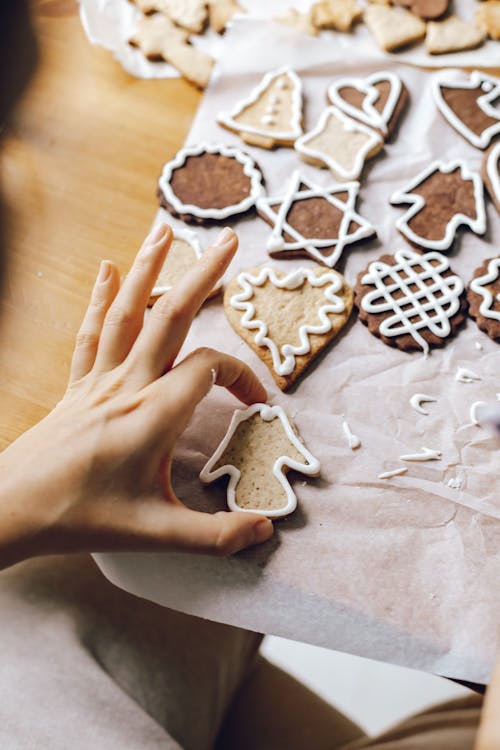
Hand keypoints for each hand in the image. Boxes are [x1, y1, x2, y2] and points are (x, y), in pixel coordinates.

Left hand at [0, 223, 273, 568]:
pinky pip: (92, 333)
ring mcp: (98, 381)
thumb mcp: (156, 534)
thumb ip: (216, 536)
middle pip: (172, 315)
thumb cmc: (81, 519)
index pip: (210, 369)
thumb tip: (265, 534)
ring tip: (164, 230)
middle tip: (230, 241)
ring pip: (128, 312)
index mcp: (153, 414)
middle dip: (204, 274)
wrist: (10, 510)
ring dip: (149, 268)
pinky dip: (101, 298)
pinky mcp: (77, 386)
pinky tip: (106, 269)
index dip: (243, 377)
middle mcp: (128, 385)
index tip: (256, 403)